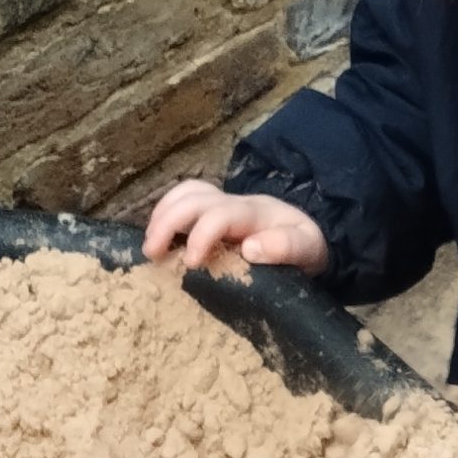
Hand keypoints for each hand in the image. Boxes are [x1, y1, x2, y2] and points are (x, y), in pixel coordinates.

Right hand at [143, 180, 328, 273]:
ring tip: (149, 246)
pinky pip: (183, 199)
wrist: (309, 236)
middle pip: (193, 198)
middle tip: (152, 253)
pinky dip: (164, 213)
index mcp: (256, 213)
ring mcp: (222, 202)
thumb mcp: (308, 250)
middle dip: (168, 222)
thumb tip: (250, 249)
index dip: (200, 235)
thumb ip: (286, 247)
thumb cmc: (306, 246)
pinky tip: (156, 237)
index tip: (191, 264)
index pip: (220, 214)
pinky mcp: (212, 210)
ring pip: (185, 193)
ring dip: (161, 215)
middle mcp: (235, 202)